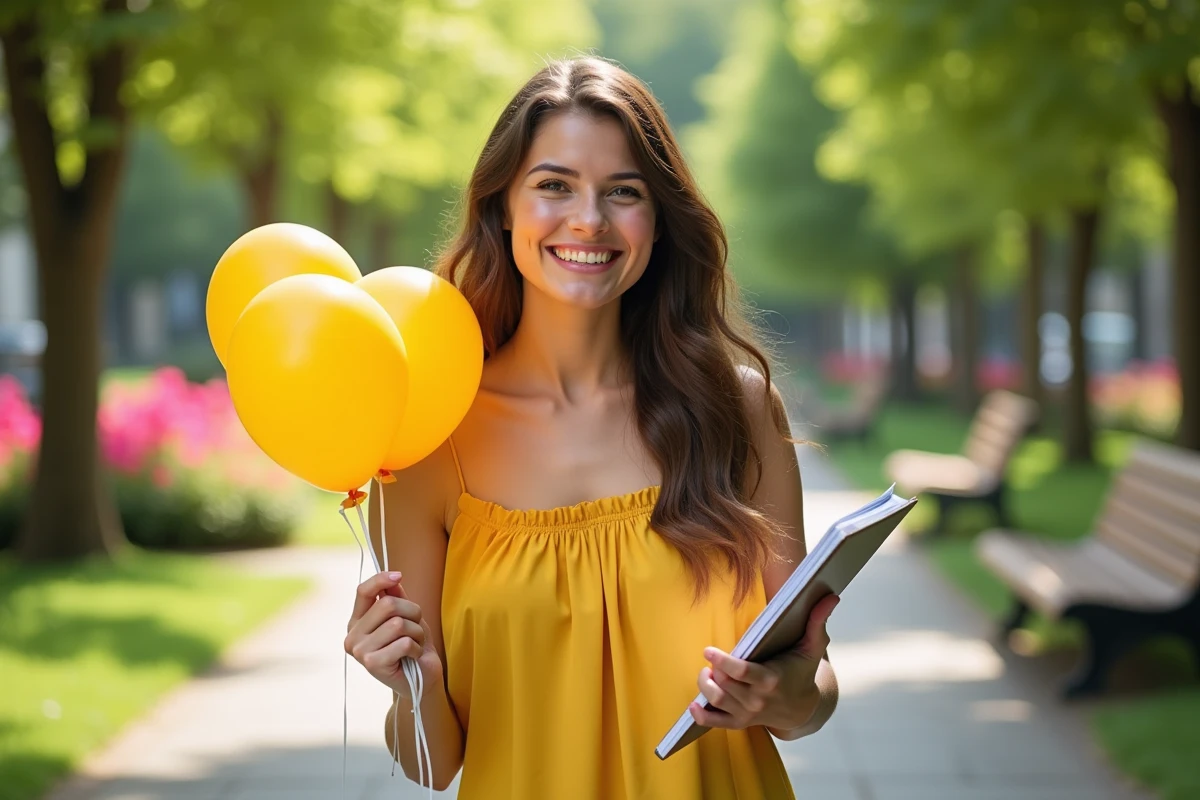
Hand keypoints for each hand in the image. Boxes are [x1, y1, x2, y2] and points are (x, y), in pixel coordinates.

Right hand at [344, 571, 441, 698]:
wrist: (422, 679)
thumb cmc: (412, 645)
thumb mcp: (406, 616)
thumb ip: (396, 597)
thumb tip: (393, 577)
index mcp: (357, 621)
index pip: (363, 591)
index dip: (381, 579)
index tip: (399, 575)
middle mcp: (353, 635)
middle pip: (387, 604)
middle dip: (412, 612)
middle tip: (416, 626)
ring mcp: (360, 651)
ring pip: (398, 624)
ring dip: (416, 632)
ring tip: (415, 644)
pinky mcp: (372, 664)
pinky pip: (404, 643)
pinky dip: (416, 648)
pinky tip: (413, 657)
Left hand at [690, 593, 838, 732]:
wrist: (803, 708)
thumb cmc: (802, 671)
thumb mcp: (812, 647)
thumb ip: (817, 622)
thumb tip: (831, 597)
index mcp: (770, 679)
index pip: (741, 672)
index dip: (722, 662)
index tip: (709, 650)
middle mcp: (758, 699)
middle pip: (724, 685)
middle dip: (713, 671)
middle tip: (710, 658)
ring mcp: (748, 713)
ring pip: (717, 700)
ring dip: (705, 686)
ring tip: (705, 673)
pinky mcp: (741, 722)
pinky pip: (716, 723)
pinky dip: (702, 716)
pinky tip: (693, 705)